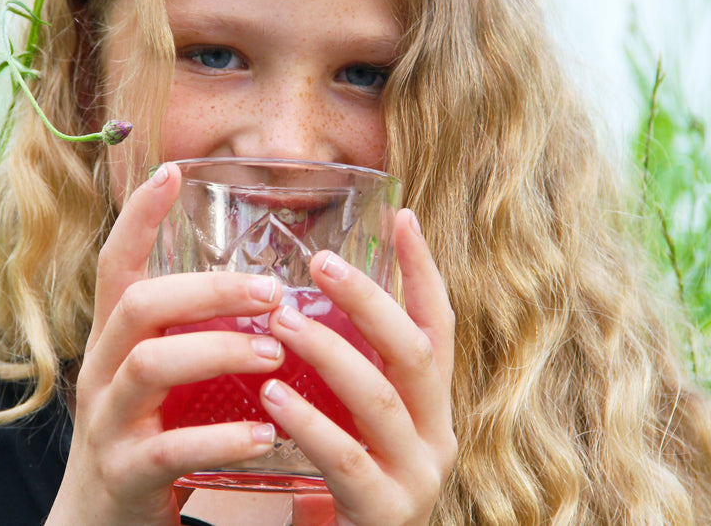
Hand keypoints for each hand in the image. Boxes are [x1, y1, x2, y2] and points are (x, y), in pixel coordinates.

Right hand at [47, 164, 285, 525]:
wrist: (98, 524)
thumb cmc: (148, 435)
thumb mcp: (162, 380)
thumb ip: (198, 339)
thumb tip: (272, 299)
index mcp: (115, 342)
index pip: (116, 266)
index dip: (138, 218)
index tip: (171, 171)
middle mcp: (103, 372)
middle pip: (139, 306)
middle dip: (205, 289)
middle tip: (271, 291)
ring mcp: (108, 423)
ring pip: (150, 367)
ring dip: (218, 351)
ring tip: (274, 352)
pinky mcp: (124, 475)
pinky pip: (169, 449)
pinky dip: (220, 438)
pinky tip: (264, 432)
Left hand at [268, 209, 456, 525]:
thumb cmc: (339, 489)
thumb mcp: (352, 422)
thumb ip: (343, 374)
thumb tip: (296, 303)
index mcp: (430, 406)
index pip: (439, 325)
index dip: (424, 270)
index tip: (403, 215)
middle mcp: (437, 435)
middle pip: (416, 351)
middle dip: (371, 300)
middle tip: (320, 261)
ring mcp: (418, 475)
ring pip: (382, 397)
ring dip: (330, 351)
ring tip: (282, 320)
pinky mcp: (387, 512)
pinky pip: (345, 457)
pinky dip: (308, 420)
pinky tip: (271, 395)